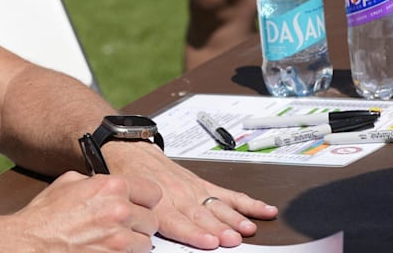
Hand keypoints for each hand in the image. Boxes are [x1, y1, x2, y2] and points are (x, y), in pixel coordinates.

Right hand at [11, 170, 160, 251]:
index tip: (140, 204)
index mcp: (112, 187)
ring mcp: (119, 239)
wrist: (31, 241)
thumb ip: (97, 182)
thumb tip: (109, 185)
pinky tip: (106, 249)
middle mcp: (120, 211)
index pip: (154, 193)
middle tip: (122, 225)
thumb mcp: (69, 182)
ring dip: (133, 243)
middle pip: (152, 220)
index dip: (145, 200)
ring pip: (146, 243)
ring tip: (113, 240)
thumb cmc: (45, 215)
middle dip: (139, 223)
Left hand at [106, 142, 277, 248]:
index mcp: (158, 203)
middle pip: (202, 216)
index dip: (193, 232)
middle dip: (219, 228)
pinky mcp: (203, 184)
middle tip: (233, 239)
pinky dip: (247, 203)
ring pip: (218, 206)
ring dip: (234, 218)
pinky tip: (264, 211)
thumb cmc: (130, 179)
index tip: (209, 240)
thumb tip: (141, 240)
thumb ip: (141, 219)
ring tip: (248, 228)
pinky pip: (228, 194)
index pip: (177, 221)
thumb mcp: (128, 200)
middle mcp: (178, 196)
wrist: (131, 151)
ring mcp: (193, 190)